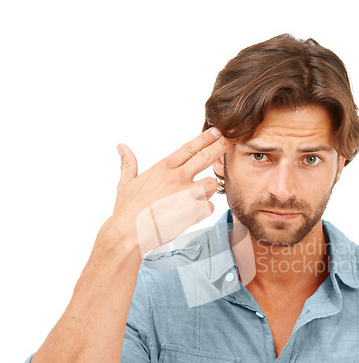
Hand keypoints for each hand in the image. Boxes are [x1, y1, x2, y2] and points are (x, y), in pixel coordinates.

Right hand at [110, 127, 233, 255]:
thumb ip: (128, 163)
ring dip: (209, 189)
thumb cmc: (127, 210)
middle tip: (232, 139)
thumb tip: (121, 147)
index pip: (189, 147)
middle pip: (207, 156)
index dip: (205, 138)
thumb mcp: (125, 183)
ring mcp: (186, 193)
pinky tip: (192, 215)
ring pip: (212, 183)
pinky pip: (209, 207)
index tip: (217, 130)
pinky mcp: (192, 210)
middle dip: (222, 145)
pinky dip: (204, 211)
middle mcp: (177, 176)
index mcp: (163, 168)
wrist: (129, 232)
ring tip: (196, 197)